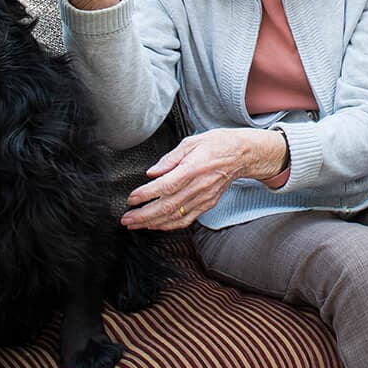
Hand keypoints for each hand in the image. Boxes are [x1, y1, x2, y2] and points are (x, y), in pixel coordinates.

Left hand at [123, 128, 281, 229]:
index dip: (146, 195)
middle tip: (126, 219)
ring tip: (135, 224)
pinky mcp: (207, 204)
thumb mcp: (191, 142)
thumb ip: (169, 159)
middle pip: (168, 206)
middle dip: (144, 215)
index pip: (166, 186)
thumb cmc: (216, 145)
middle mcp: (198, 186)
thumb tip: (151, 173)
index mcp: (193, 168)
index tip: (131, 198)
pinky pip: (186, 219)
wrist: (241, 155)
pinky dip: (169, 225)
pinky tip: (156, 225)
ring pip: (175, 217)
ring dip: (153, 223)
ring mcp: (204, 198)